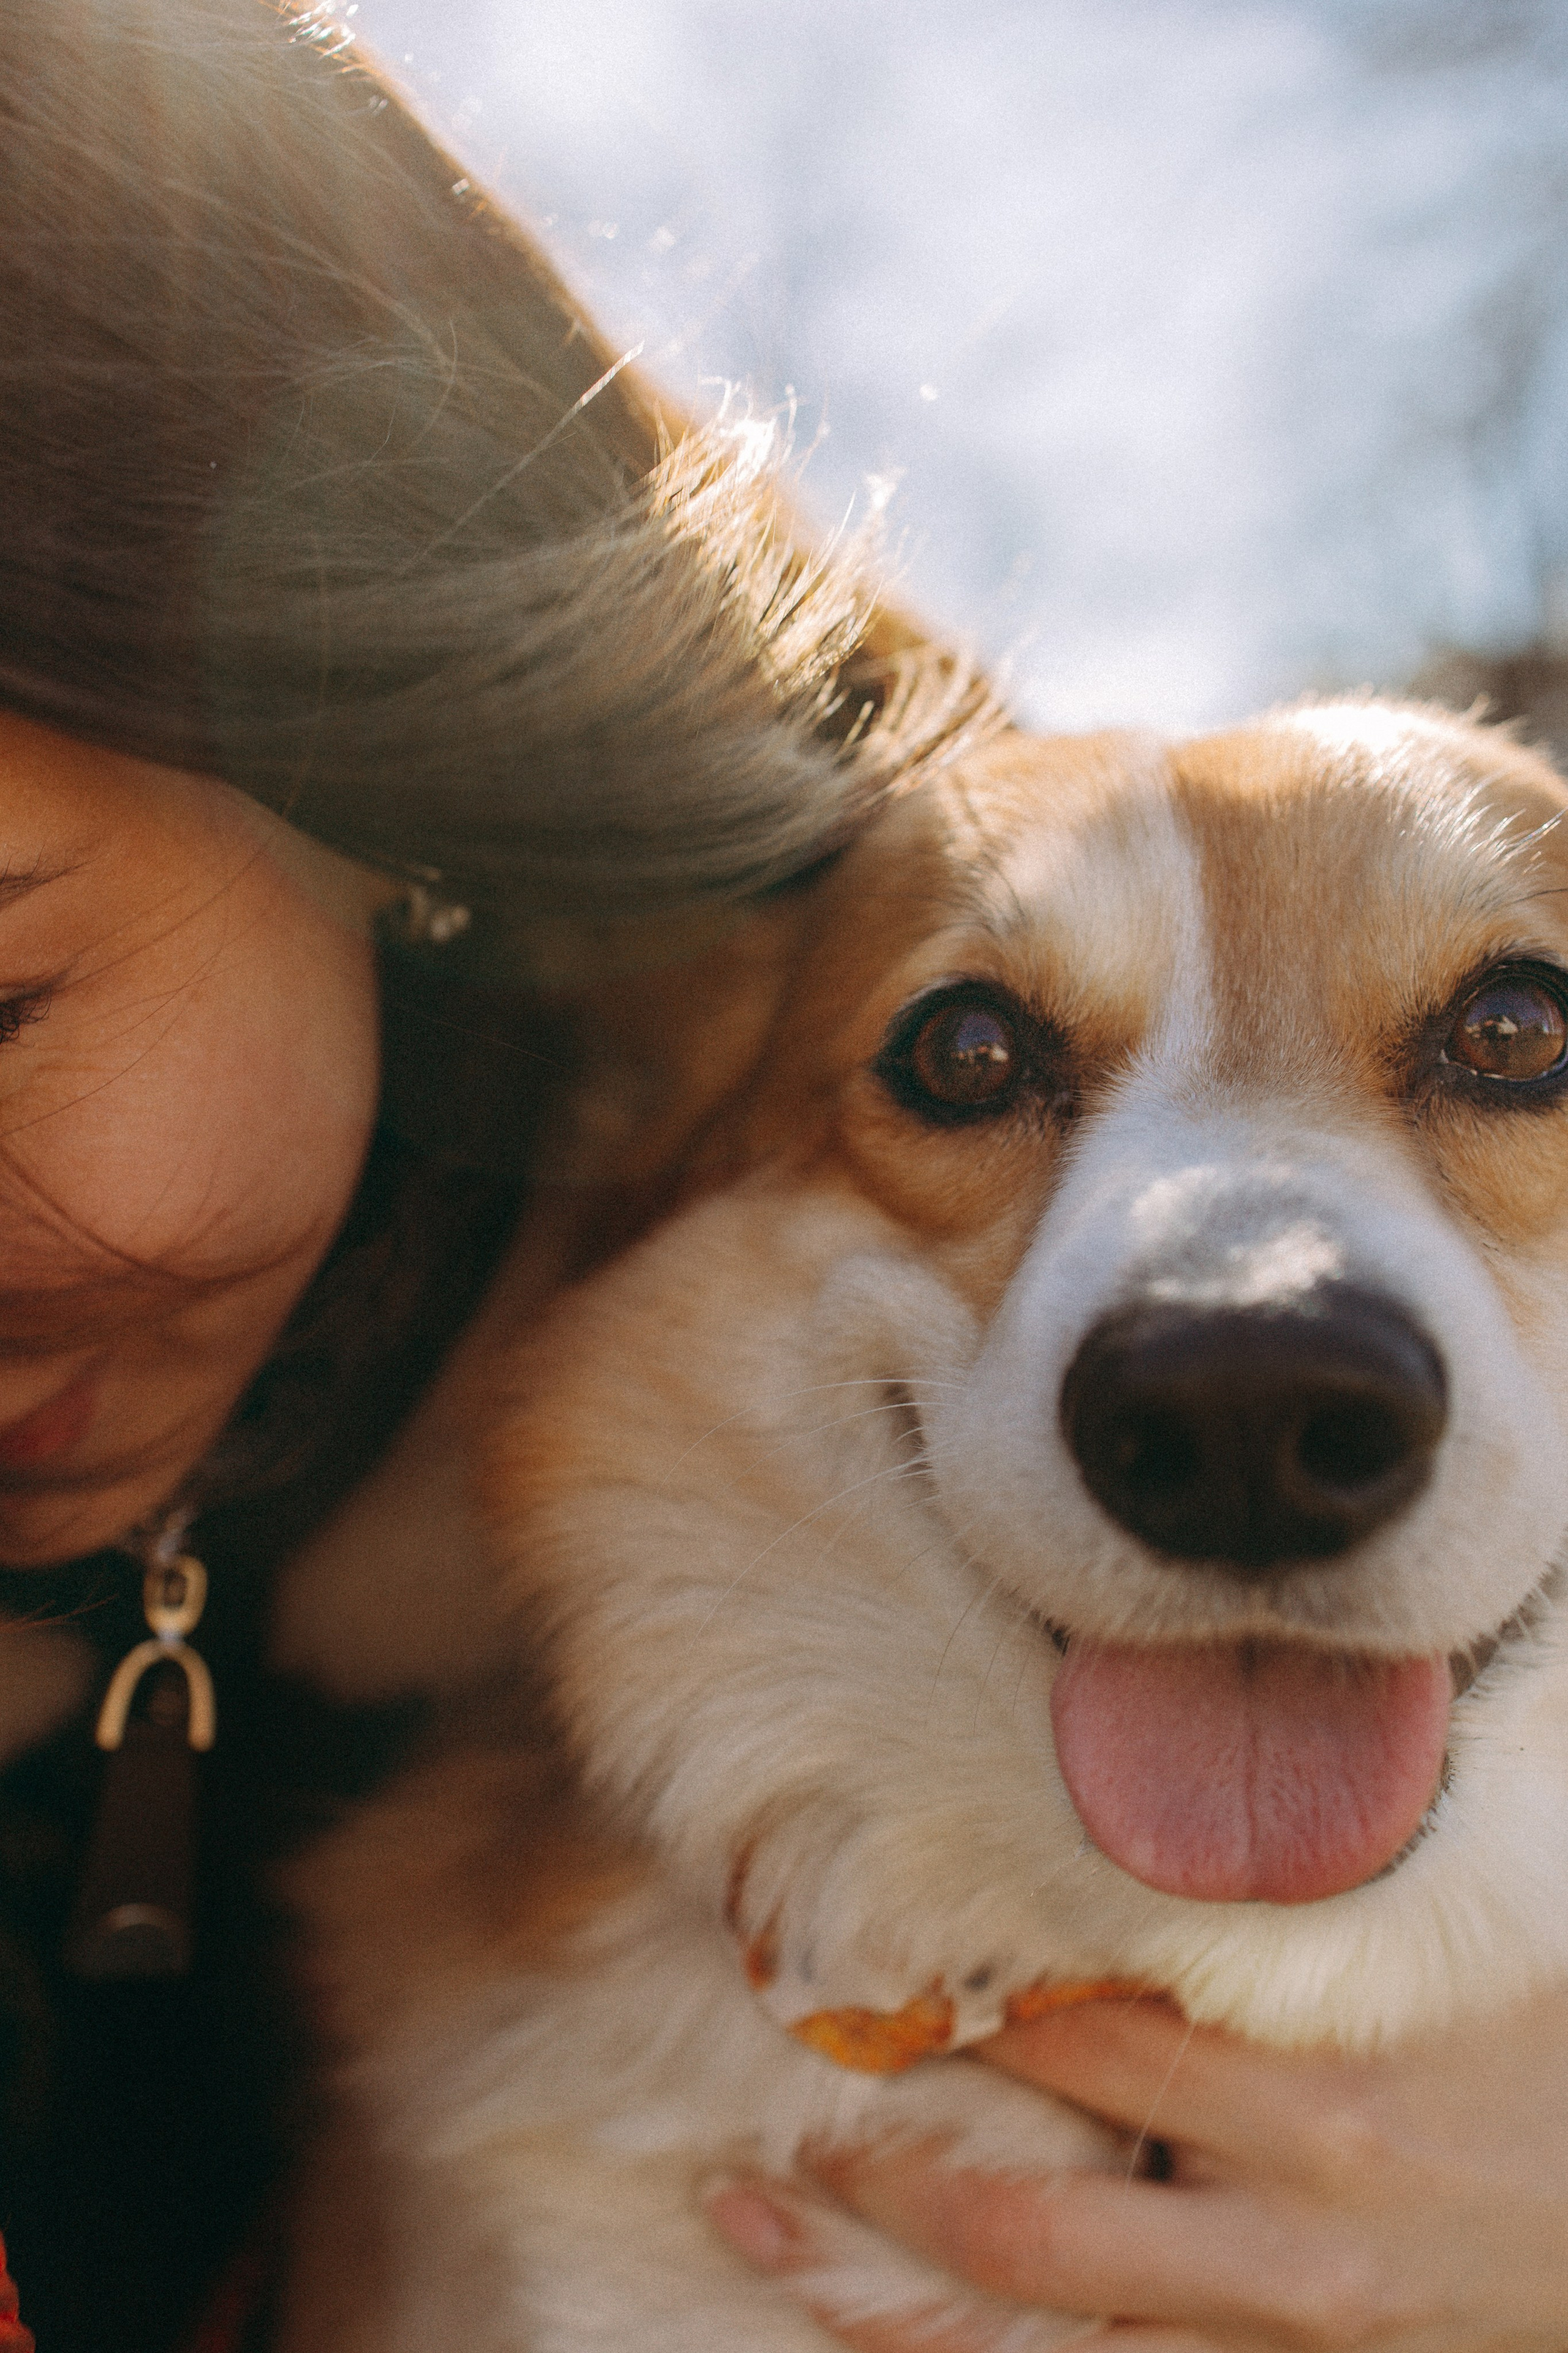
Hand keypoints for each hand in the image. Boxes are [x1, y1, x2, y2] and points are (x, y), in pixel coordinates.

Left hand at [704, 1987, 1567, 2352]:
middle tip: (770, 2062)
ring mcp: (1278, 2318)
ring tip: (750, 2209)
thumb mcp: (1453, 1961)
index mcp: (1319, 2066)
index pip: (1091, 2009)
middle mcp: (1285, 2203)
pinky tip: (869, 2335)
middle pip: (1033, 2160)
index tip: (857, 1934)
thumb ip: (1323, 1901)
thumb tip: (1212, 1799)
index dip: (961, 1979)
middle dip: (882, 2122)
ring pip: (1033, 2303)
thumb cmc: (1552, 2065)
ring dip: (875, 2268)